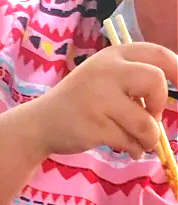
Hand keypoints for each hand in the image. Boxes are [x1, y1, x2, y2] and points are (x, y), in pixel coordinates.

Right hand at [22, 43, 177, 159]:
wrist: (39, 124)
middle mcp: (107, 73)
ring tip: (144, 143)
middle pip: (155, 82)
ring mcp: (99, 100)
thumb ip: (133, 79)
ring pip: (144, 121)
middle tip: (153, 118)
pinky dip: (135, 148)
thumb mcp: (103, 78)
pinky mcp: (94, 127)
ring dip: (150, 136)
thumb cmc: (77, 102)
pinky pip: (128, 140)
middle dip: (161, 104)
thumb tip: (169, 100)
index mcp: (113, 56)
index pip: (158, 55)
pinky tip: (131, 149)